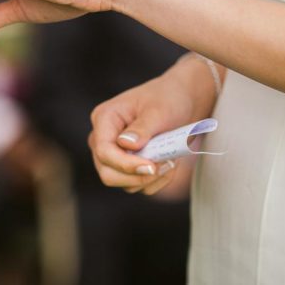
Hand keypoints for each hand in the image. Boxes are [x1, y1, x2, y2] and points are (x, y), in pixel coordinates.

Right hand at [89, 55, 217, 194]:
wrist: (182, 101)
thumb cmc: (168, 99)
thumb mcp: (158, 110)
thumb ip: (142, 128)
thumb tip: (126, 145)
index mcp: (104, 119)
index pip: (104, 151)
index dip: (125, 164)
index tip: (152, 167)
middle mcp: (103, 138)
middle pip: (108, 174)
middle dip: (138, 176)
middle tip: (165, 165)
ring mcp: (114, 154)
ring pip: (124, 184)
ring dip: (151, 178)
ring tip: (171, 160)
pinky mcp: (126, 166)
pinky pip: (138, 185)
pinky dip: (156, 181)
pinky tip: (169, 164)